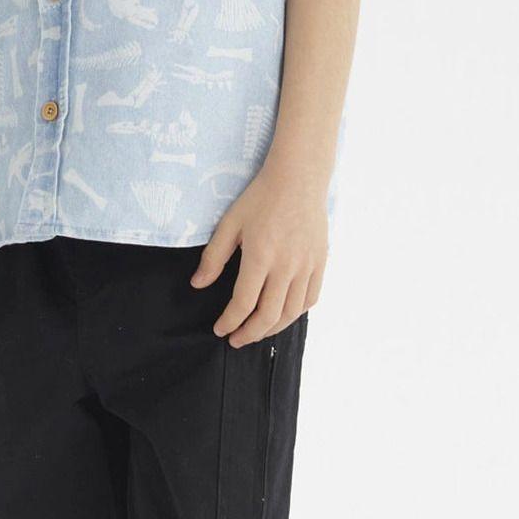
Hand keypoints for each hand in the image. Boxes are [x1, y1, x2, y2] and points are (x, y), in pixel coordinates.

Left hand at [190, 152, 330, 345]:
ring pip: (291, 312)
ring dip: (272, 329)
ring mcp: (307, 266)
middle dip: (249, 333)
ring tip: (256, 331)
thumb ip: (214, 256)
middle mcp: (286, 266)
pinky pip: (310, 299)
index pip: (243, 303)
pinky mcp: (320, 263)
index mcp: (260, 256)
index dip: (230, 322)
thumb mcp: (230, 223)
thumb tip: (197, 284)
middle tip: (236, 339)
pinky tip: (282, 314)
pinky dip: (295, 313)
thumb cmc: (260, 198)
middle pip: (268, 316)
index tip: (220, 329)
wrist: (299, 179)